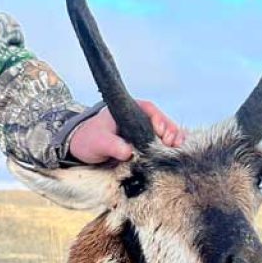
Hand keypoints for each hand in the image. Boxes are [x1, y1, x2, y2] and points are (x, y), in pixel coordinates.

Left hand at [68, 101, 185, 163]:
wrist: (82, 147)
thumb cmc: (89, 139)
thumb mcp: (98, 142)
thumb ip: (112, 146)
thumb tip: (127, 152)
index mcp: (128, 110)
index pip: (149, 110)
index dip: (160, 121)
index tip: (164, 134)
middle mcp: (138, 117)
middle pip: (161, 120)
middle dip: (171, 131)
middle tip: (175, 144)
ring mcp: (142, 129)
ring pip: (163, 131)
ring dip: (172, 139)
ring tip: (180, 148)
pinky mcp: (142, 142)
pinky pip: (159, 141)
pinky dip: (168, 146)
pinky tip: (175, 152)